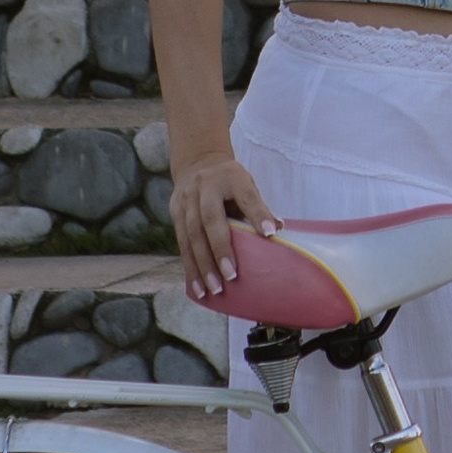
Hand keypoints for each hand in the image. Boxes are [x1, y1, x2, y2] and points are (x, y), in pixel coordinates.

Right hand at [171, 150, 277, 299]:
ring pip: (191, 235)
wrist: (198, 163)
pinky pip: (181, 243)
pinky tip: (197, 286)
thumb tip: (276, 229)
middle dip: (220, 250)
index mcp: (230, 176)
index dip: (257, 214)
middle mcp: (205, 186)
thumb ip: (258, 207)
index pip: (246, 196)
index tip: (270, 233)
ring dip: (201, 265)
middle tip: (231, 277)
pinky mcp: (174, 212)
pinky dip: (190, 266)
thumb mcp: (246, 185)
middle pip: (210, 220)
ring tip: (213, 289)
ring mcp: (186, 199)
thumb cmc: (230, 182)